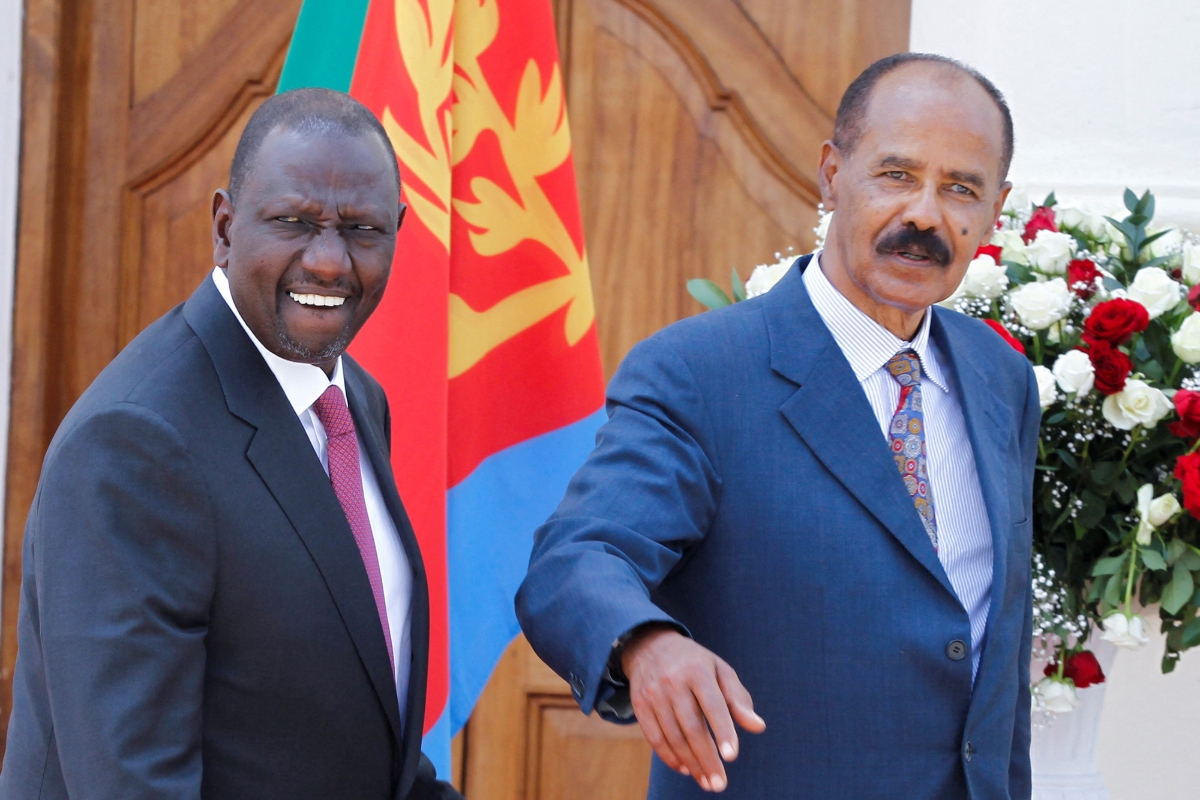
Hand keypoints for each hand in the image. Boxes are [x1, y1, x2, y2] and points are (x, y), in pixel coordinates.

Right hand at [621, 628, 764, 791]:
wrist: (650, 646)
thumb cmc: (695, 663)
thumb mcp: (720, 671)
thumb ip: (739, 699)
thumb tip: (758, 727)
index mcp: (698, 670)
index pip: (713, 705)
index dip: (723, 731)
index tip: (732, 756)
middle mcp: (673, 681)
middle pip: (691, 727)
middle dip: (707, 758)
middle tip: (720, 784)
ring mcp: (653, 693)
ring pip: (673, 736)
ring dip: (690, 763)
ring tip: (706, 782)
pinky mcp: (639, 704)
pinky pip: (654, 737)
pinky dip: (669, 756)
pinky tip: (685, 769)